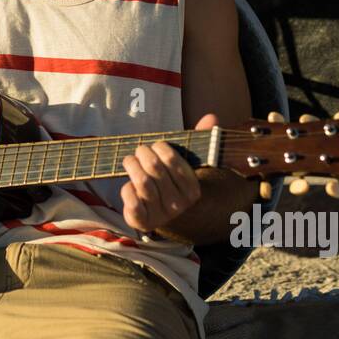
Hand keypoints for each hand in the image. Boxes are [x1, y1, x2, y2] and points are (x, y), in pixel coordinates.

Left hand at [120, 112, 216, 233]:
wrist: (162, 213)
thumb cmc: (171, 180)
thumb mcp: (184, 162)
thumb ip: (198, 139)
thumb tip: (211, 117)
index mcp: (192, 189)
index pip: (173, 159)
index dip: (160, 148)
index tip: (156, 146)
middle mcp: (178, 204)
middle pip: (154, 168)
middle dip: (142, 153)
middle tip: (140, 150)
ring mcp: (161, 214)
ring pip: (142, 182)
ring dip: (132, 165)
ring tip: (130, 160)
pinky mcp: (142, 221)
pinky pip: (131, 200)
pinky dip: (126, 189)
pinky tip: (129, 184)